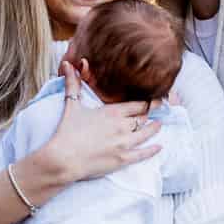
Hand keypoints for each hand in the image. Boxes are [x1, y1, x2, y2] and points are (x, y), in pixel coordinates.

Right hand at [33, 62, 159, 185]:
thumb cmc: (67, 131)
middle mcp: (122, 126)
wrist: (64, 158)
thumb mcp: (72, 104)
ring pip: (146, 133)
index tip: (155, 99)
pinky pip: (143, 153)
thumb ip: (73, 83)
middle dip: (150, 114)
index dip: (147, 102)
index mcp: (112, 112)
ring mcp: (124, 143)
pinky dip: (153, 150)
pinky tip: (159, 146)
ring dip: (154, 128)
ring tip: (159, 125)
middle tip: (159, 111)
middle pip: (143, 118)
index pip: (138, 104)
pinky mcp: (122, 159)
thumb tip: (68, 64)